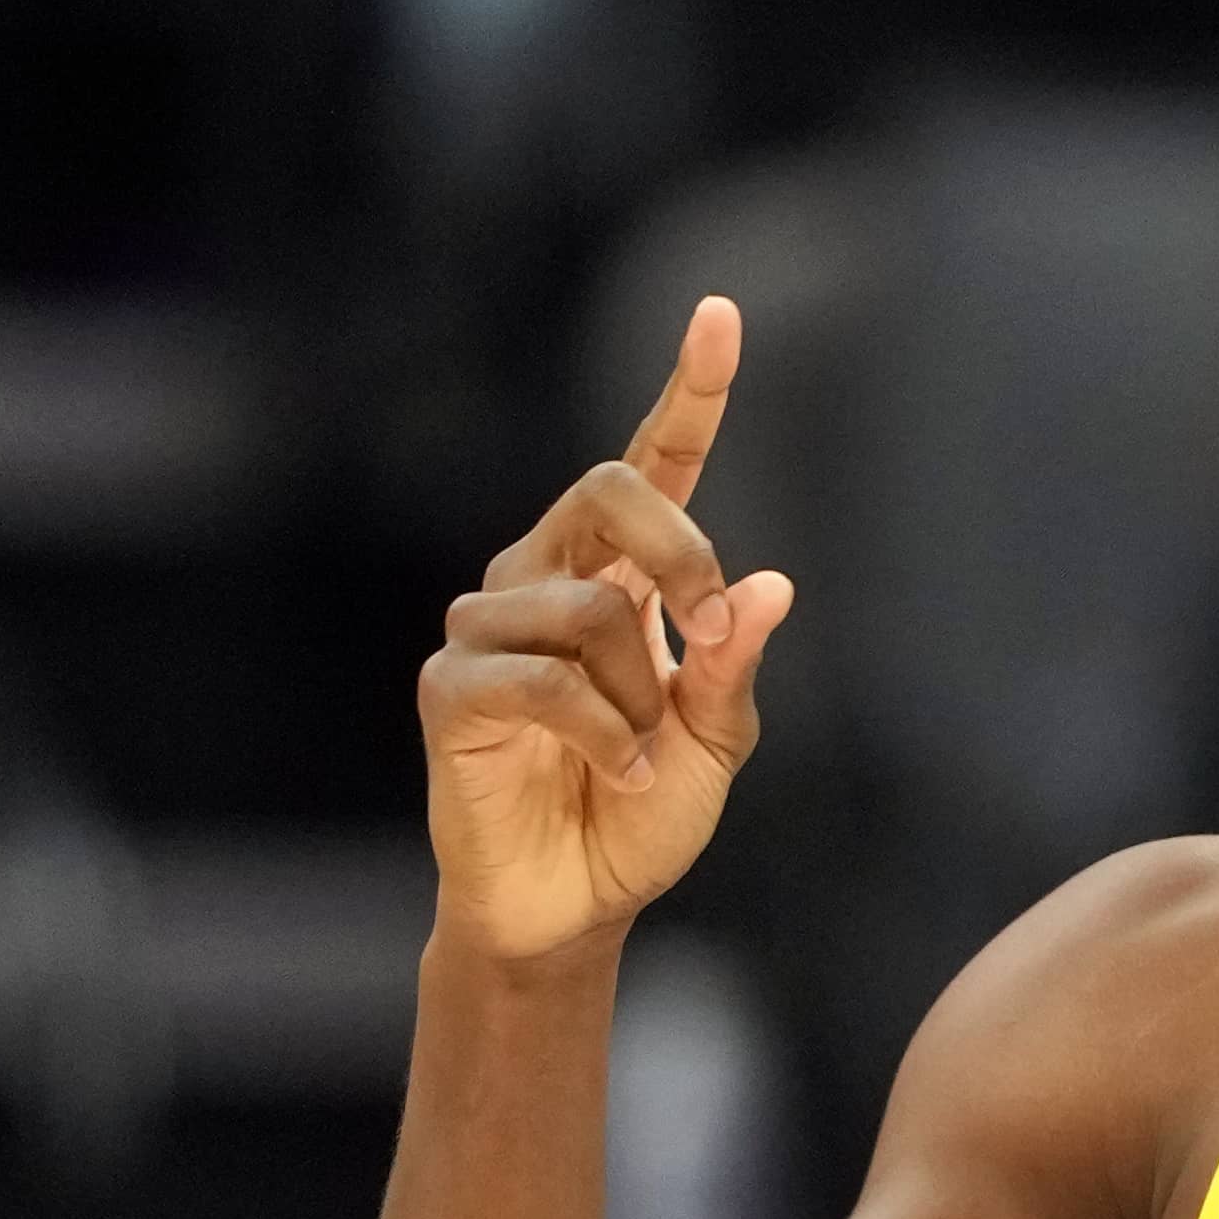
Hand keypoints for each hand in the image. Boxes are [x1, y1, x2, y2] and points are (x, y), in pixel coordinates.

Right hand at [419, 298, 797, 961]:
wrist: (575, 904)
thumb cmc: (644, 812)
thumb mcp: (718, 741)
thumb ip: (735, 663)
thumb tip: (768, 583)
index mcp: (623, 573)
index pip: (655, 462)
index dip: (689, 389)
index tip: (720, 314)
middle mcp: (548, 576)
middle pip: (609, 488)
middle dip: (679, 551)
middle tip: (712, 629)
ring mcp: (490, 627)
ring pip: (586, 604)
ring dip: (640, 690)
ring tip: (644, 755)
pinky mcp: (451, 687)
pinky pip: (537, 676)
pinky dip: (601, 729)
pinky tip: (622, 770)